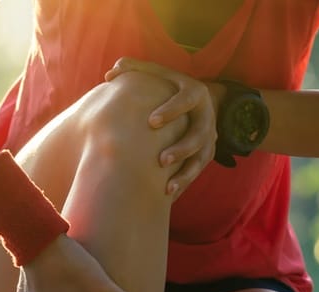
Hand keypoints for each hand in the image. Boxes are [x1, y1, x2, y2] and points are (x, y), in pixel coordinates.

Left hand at [105, 58, 222, 197]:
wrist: (200, 101)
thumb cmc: (170, 87)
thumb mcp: (158, 74)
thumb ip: (135, 69)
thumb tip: (109, 73)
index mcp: (194, 93)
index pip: (186, 100)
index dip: (171, 110)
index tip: (151, 122)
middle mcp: (206, 116)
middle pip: (199, 134)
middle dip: (182, 148)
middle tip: (161, 160)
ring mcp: (209, 138)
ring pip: (201, 159)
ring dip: (185, 173)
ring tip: (167, 187)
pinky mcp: (206, 155)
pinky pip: (196, 173)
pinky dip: (183, 184)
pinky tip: (168, 196)